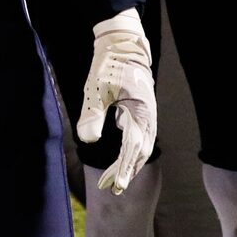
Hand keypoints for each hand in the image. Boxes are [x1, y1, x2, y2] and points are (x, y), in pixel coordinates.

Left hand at [77, 9, 157, 191]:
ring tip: (113, 183)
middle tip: (111, 190)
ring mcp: (147, 117)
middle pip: (140, 153)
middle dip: (126, 172)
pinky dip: (131, 155)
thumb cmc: (108, 67)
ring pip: (142, 149)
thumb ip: (92, 115)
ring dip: (129, 166)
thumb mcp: (96, 89)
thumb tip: (88, 140)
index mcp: (140, 112)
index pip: (133, 148)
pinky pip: (139, 140)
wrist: (123, 47)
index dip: (124, 169)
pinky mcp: (142, 115)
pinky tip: (120, 165)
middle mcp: (148, 118)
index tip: (117, 186)